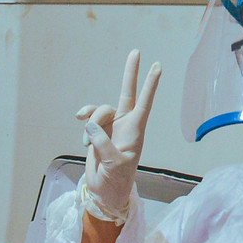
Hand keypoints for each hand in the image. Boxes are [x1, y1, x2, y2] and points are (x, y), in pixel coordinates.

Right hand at [76, 49, 161, 225]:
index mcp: (135, 131)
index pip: (144, 103)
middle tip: (136, 51)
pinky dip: (84, 128)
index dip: (150, 85)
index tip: (157, 66)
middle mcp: (124, 124)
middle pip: (126, 93)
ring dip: (92, 122)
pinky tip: (85, 143)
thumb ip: (103, 143)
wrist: (104, 191)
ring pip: (99, 111)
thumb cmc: (117, 180)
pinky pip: (88, 120)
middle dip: (130, 73)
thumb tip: (89, 125)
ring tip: (89, 142)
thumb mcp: (113, 164)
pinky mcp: (97, 132)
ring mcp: (110, 127)